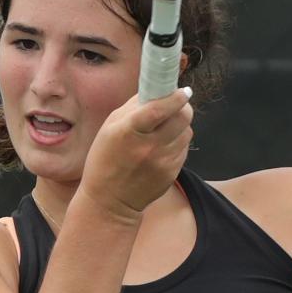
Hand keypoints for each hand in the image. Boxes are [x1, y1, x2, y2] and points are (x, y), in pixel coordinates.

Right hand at [79, 88, 193, 220]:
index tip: (182, 91)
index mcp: (128, 132)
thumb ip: (133, 108)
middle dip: (183, 107)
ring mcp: (162, 162)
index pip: (159, 109)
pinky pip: (183, 149)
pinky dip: (177, 143)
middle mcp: (148, 147)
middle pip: (182, 117)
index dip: (175, 97)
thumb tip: (156, 91)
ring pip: (186, 132)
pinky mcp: (172, 173)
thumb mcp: (109, 128)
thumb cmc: (105, 159)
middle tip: (177, 105)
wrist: (110, 201)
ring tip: (165, 129)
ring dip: (180, 126)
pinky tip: (162, 148)